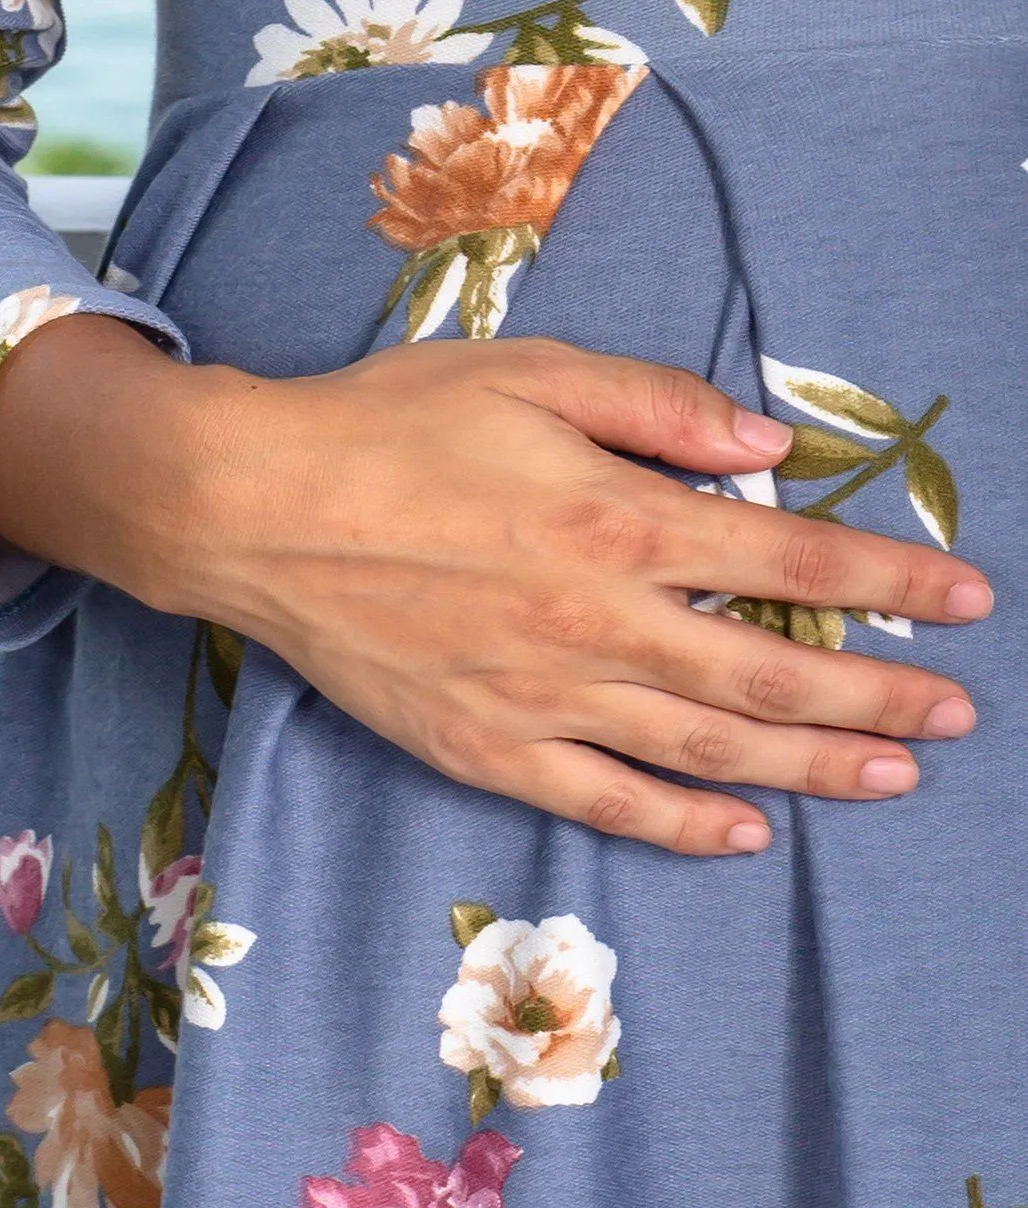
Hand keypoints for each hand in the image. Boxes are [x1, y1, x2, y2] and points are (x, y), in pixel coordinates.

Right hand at [0, 318, 992, 856]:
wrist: (252, 508)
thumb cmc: (388, 424)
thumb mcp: (530, 371)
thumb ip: (659, 405)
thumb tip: (771, 448)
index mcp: (617, 520)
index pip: (791, 567)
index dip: (890, 584)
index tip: (967, 601)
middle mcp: (597, 623)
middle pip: (770, 676)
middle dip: (879, 693)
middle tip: (958, 712)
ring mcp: (542, 698)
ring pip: (706, 748)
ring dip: (812, 766)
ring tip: (895, 773)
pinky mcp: (485, 746)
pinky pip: (604, 800)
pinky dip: (683, 823)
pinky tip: (746, 835)